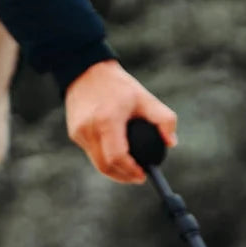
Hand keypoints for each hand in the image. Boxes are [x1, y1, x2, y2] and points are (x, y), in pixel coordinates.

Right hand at [65, 61, 177, 182]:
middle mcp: (89, 128)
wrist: (85, 70)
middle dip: (123, 176)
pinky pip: (92, 154)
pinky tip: (118, 158)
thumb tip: (171, 142)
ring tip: (130, 170)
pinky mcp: (74, 133)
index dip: (131, 171)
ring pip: (98, 163)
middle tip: (138, 177)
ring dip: (114, 171)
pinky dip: (105, 159)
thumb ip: (164, 119)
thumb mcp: (145, 98)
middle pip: (105, 166)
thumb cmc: (119, 86)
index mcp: (107, 120)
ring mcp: (79, 132)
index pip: (117, 157)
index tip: (143, 175)